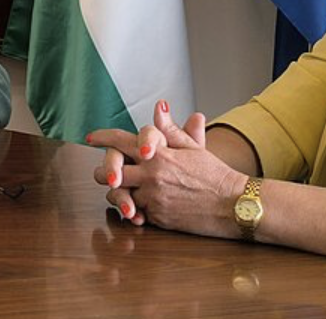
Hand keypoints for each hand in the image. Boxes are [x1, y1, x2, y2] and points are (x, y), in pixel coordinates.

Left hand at [86, 100, 245, 236]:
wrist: (234, 204)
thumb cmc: (215, 174)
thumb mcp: (192, 148)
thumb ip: (170, 130)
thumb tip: (159, 107)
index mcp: (158, 154)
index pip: (120, 141)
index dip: (103, 137)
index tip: (91, 138)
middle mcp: (151, 175)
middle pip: (110, 172)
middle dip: (105, 173)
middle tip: (105, 174)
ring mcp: (152, 198)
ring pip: (120, 195)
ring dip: (120, 194)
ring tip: (123, 192)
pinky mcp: (157, 218)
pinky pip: (136, 213)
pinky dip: (136, 210)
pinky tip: (140, 207)